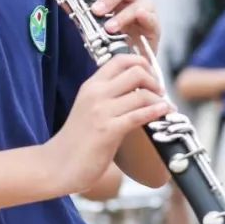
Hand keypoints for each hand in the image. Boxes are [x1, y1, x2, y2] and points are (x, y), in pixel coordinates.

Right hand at [48, 54, 170, 195]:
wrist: (58, 164)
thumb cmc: (77, 140)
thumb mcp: (89, 109)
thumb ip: (108, 97)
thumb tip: (136, 91)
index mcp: (91, 85)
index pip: (120, 59)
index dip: (142, 63)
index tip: (151, 76)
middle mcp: (96, 93)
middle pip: (135, 71)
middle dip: (154, 81)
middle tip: (159, 94)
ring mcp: (101, 111)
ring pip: (142, 94)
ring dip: (160, 100)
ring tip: (166, 108)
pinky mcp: (108, 130)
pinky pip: (139, 115)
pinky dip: (156, 112)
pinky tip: (164, 113)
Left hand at [79, 0, 160, 55]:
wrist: (126, 58)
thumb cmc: (107, 34)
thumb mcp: (89, 20)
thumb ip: (73, 5)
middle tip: (95, 10)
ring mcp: (143, 8)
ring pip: (136, 2)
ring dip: (121, 14)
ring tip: (108, 28)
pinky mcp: (153, 25)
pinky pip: (152, 18)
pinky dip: (145, 16)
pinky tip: (139, 18)